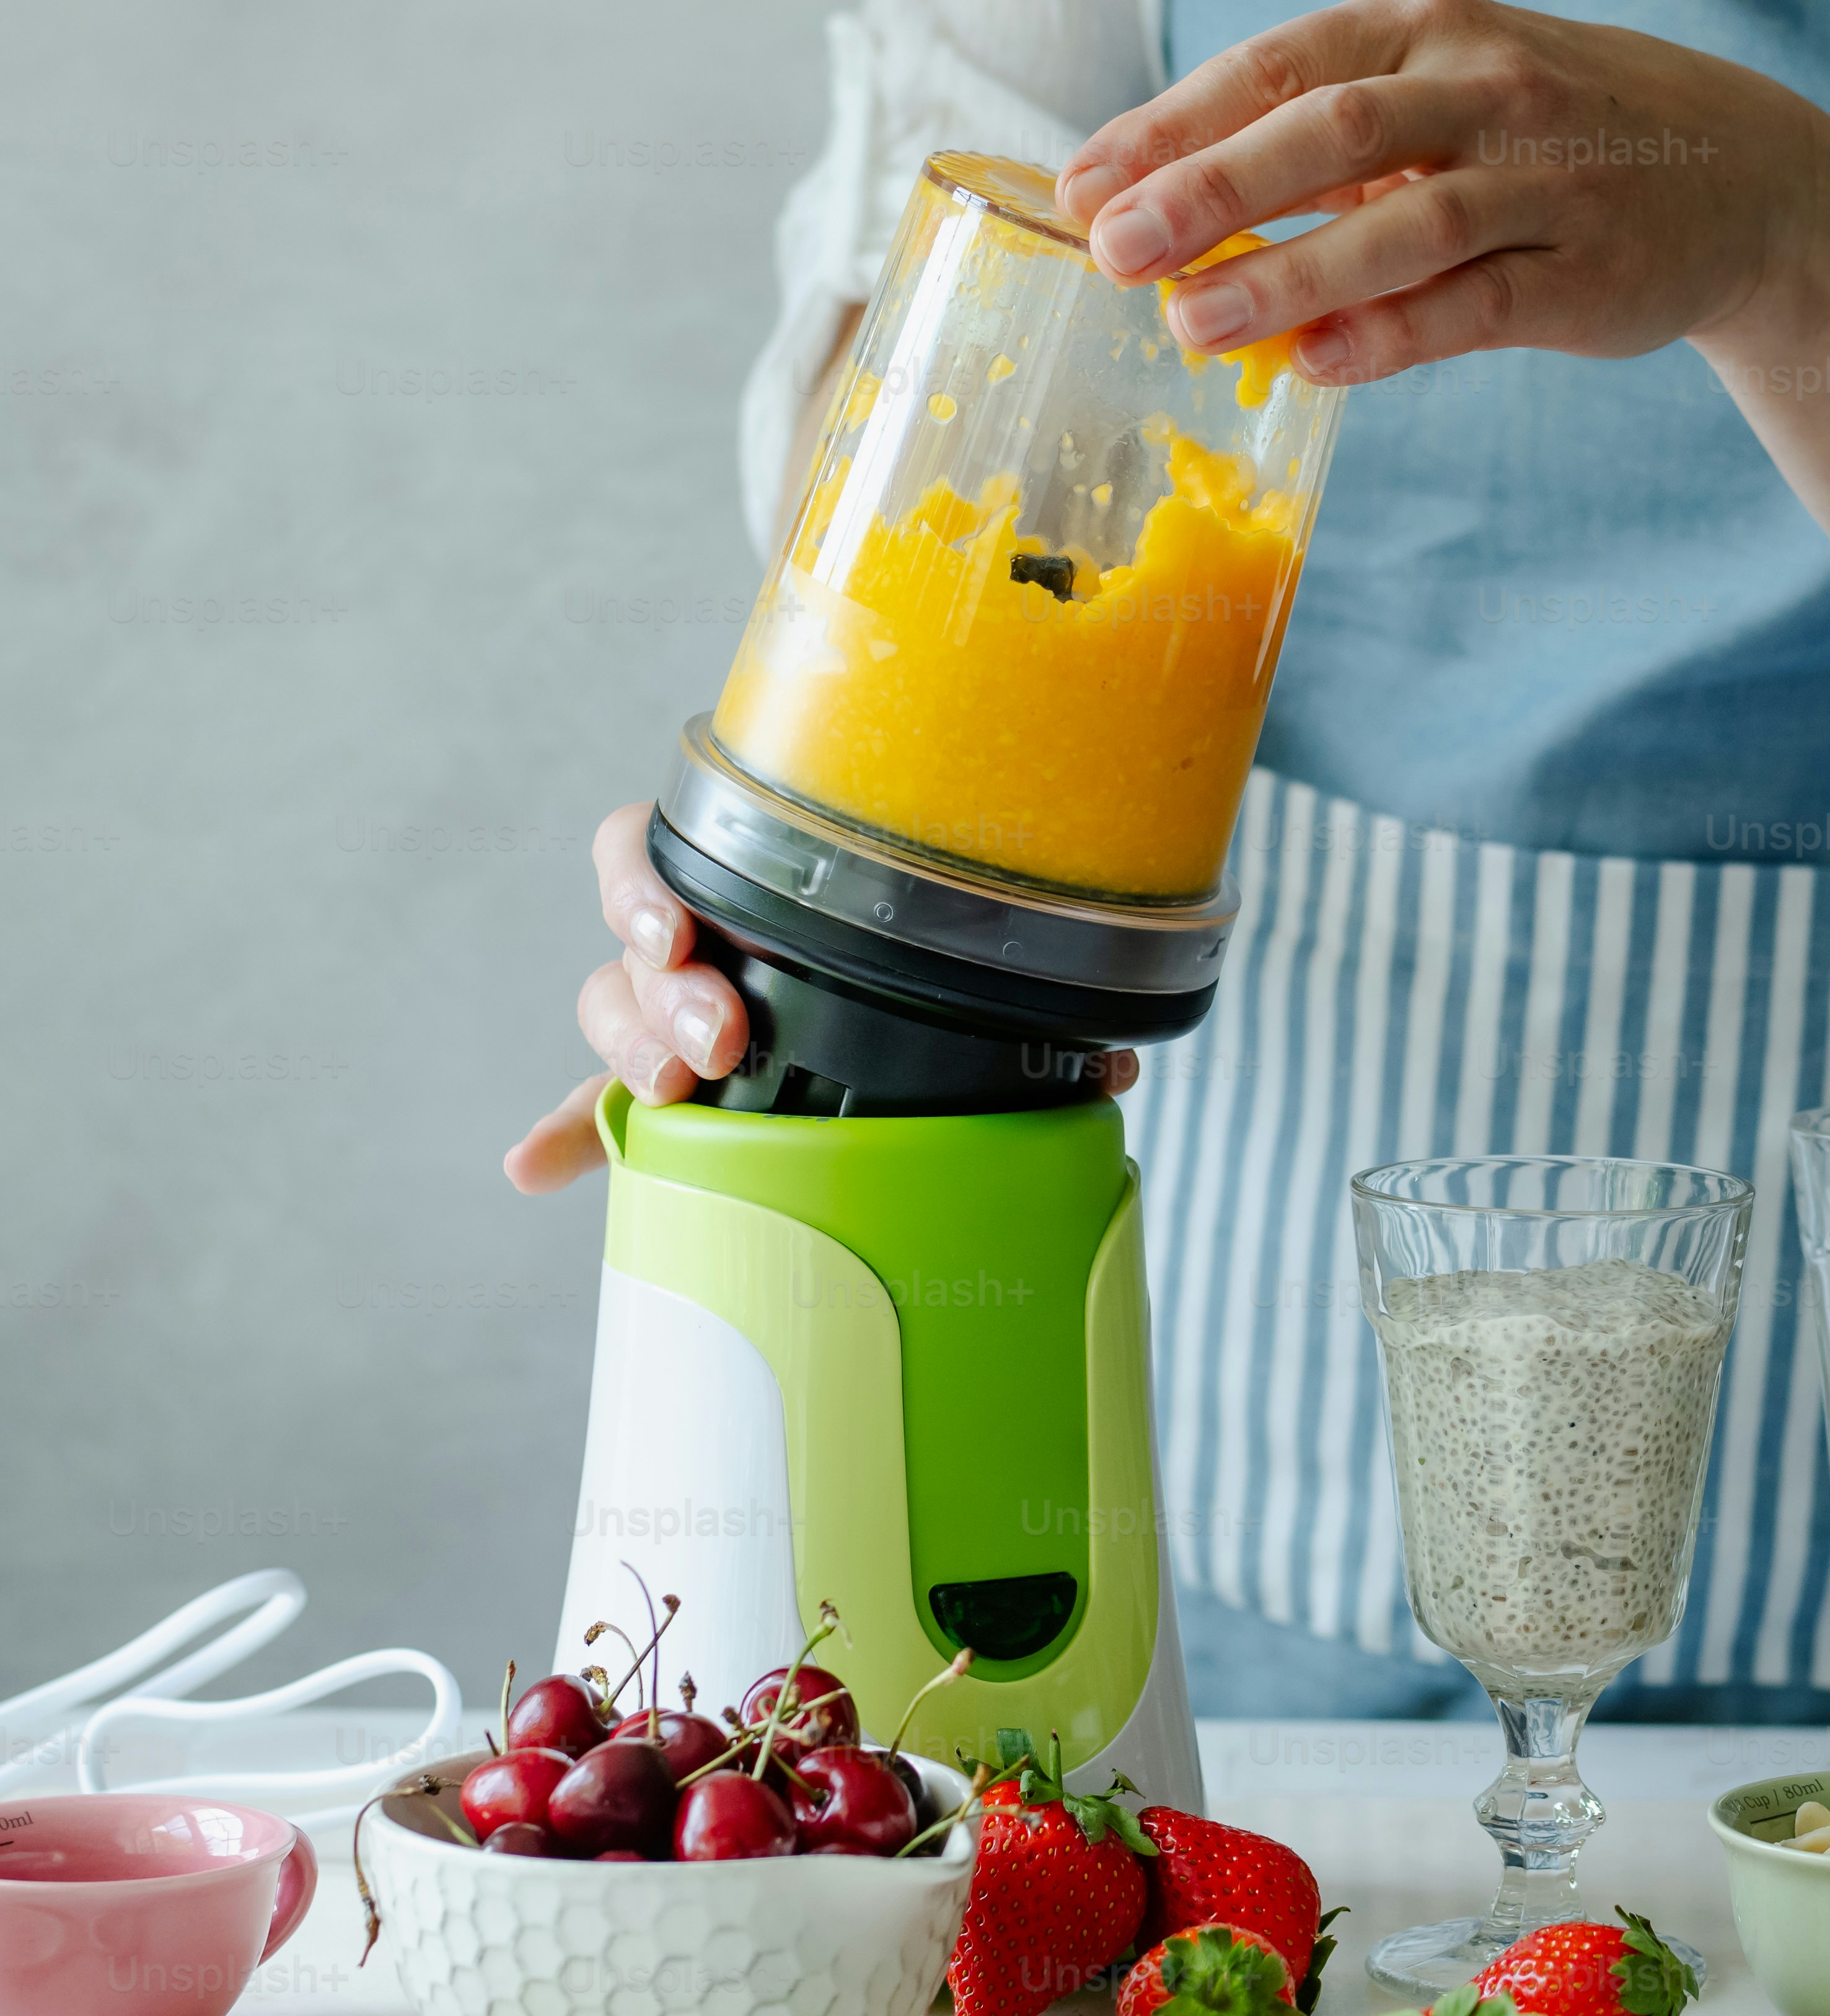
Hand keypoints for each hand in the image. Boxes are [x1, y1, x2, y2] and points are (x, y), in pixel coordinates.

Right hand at [505, 805, 1145, 1190]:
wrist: (928, 1004)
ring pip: (614, 1012)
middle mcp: (700, 942)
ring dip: (629, 1051)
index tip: (679, 934)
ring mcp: (677, 1019)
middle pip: (630, 945)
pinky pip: (603, 1109)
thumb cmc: (930, 966)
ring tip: (671, 1096)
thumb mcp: (964, 967)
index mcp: (755, 886)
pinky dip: (570, 1134)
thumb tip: (1108, 1069)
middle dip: (659, 990)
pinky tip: (535, 1164)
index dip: (645, 886)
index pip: (653, 851)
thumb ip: (1019, 1003)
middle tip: (718, 1040)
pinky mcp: (674, 1093)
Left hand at [1057, 0, 1827, 382]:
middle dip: (1211, 188)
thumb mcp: (1433, 96)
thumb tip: (1159, 209)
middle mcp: (1484, 87)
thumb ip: (1315, 146)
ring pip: (1403, 221)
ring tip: (1191, 321)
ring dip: (1290, 274)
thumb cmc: (1539, 137)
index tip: (1081, 188)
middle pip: (1328, 128)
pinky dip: (1391, 335)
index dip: (1170, 127)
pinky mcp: (1585, 271)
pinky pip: (1476, 305)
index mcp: (1424, 27)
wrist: (1739, 169)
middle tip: (1113, 250)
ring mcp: (1543, 179)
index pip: (1274, 66)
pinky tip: (1312, 367)